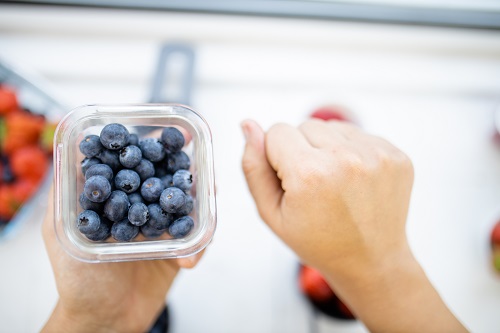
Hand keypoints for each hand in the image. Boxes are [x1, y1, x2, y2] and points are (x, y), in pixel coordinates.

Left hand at [42, 127, 202, 332]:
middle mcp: (139, 212)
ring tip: (211, 193)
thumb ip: (64, 197)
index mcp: (116, 204)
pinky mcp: (177, 253)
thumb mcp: (59, 233)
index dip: (149, 150)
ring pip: (185, 209)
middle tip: (198, 163)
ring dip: (201, 202)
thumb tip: (72, 154)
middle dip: (183, 172)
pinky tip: (190, 258)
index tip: (166, 135)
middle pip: (165, 184)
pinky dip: (198, 247)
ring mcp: (160, 232)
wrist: (104, 321)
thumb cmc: (78, 281)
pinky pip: (196, 243)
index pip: (134, 169)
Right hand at [241, 118, 466, 331]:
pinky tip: (354, 181)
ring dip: (328, 148)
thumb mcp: (271, 212)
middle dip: (302, 150)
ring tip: (334, 182)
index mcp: (309, 173)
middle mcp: (345, 158)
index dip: (277, 157)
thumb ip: (254, 166)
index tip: (291, 183)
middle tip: (314, 186)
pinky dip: (352, 152)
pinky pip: (359, 134)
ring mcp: (376, 155)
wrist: (370, 260)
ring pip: (333, 127)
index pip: (277, 131)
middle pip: (305, 125)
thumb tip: (248, 125)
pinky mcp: (396, 155)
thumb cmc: (318, 241)